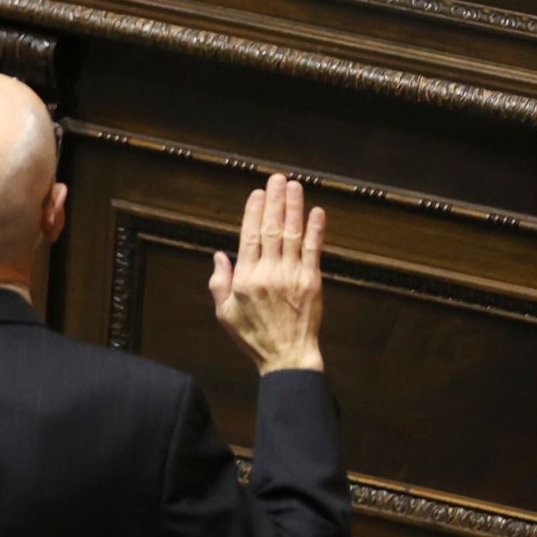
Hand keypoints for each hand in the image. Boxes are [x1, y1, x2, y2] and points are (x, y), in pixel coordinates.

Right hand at [208, 174, 325, 374]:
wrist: (287, 357)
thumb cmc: (254, 337)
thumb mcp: (224, 314)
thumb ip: (219, 283)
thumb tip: (218, 254)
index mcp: (245, 279)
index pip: (249, 237)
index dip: (253, 212)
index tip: (257, 193)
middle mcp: (267, 273)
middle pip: (271, 229)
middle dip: (274, 201)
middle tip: (277, 178)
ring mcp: (291, 276)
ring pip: (292, 234)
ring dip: (294, 207)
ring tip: (294, 186)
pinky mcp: (312, 282)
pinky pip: (314, 250)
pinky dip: (316, 230)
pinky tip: (317, 212)